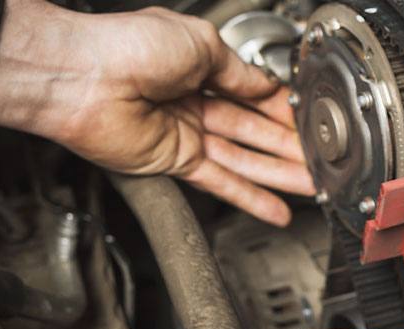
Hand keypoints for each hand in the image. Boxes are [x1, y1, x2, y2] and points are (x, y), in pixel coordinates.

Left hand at [0, 0, 312, 225]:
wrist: (82, 77)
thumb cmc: (125, 46)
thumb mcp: (199, 43)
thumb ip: (238, 72)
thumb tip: (266, 85)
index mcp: (198, 66)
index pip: (253, 93)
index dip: (283, 108)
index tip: (311, 120)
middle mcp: (193, 101)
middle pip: (253, 131)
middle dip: (290, 146)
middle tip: (322, 159)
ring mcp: (185, 134)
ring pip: (243, 160)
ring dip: (279, 175)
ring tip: (313, 186)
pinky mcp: (174, 162)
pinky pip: (220, 183)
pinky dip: (249, 198)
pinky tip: (275, 209)